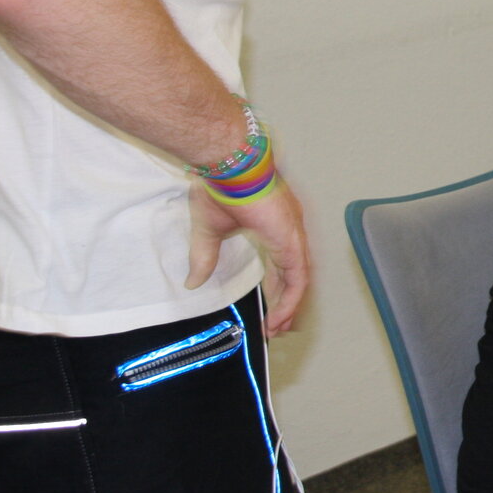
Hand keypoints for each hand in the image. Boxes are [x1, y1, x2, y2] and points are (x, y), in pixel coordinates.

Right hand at [187, 176, 311, 334]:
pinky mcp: (292, 238)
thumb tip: (192, 283)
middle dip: (288, 303)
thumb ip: (204, 257)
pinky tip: (281, 316)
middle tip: (280, 328)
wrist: (228, 164)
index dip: (277, 291)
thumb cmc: (220, 187)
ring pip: (299, 280)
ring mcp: (293, 235)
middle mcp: (289, 232)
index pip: (282, 267)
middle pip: (295, 276)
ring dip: (290, 306)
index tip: (270, 312)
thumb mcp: (208, 230)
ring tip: (279, 329)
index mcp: (275, 227)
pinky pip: (298, 276)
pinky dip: (291, 298)